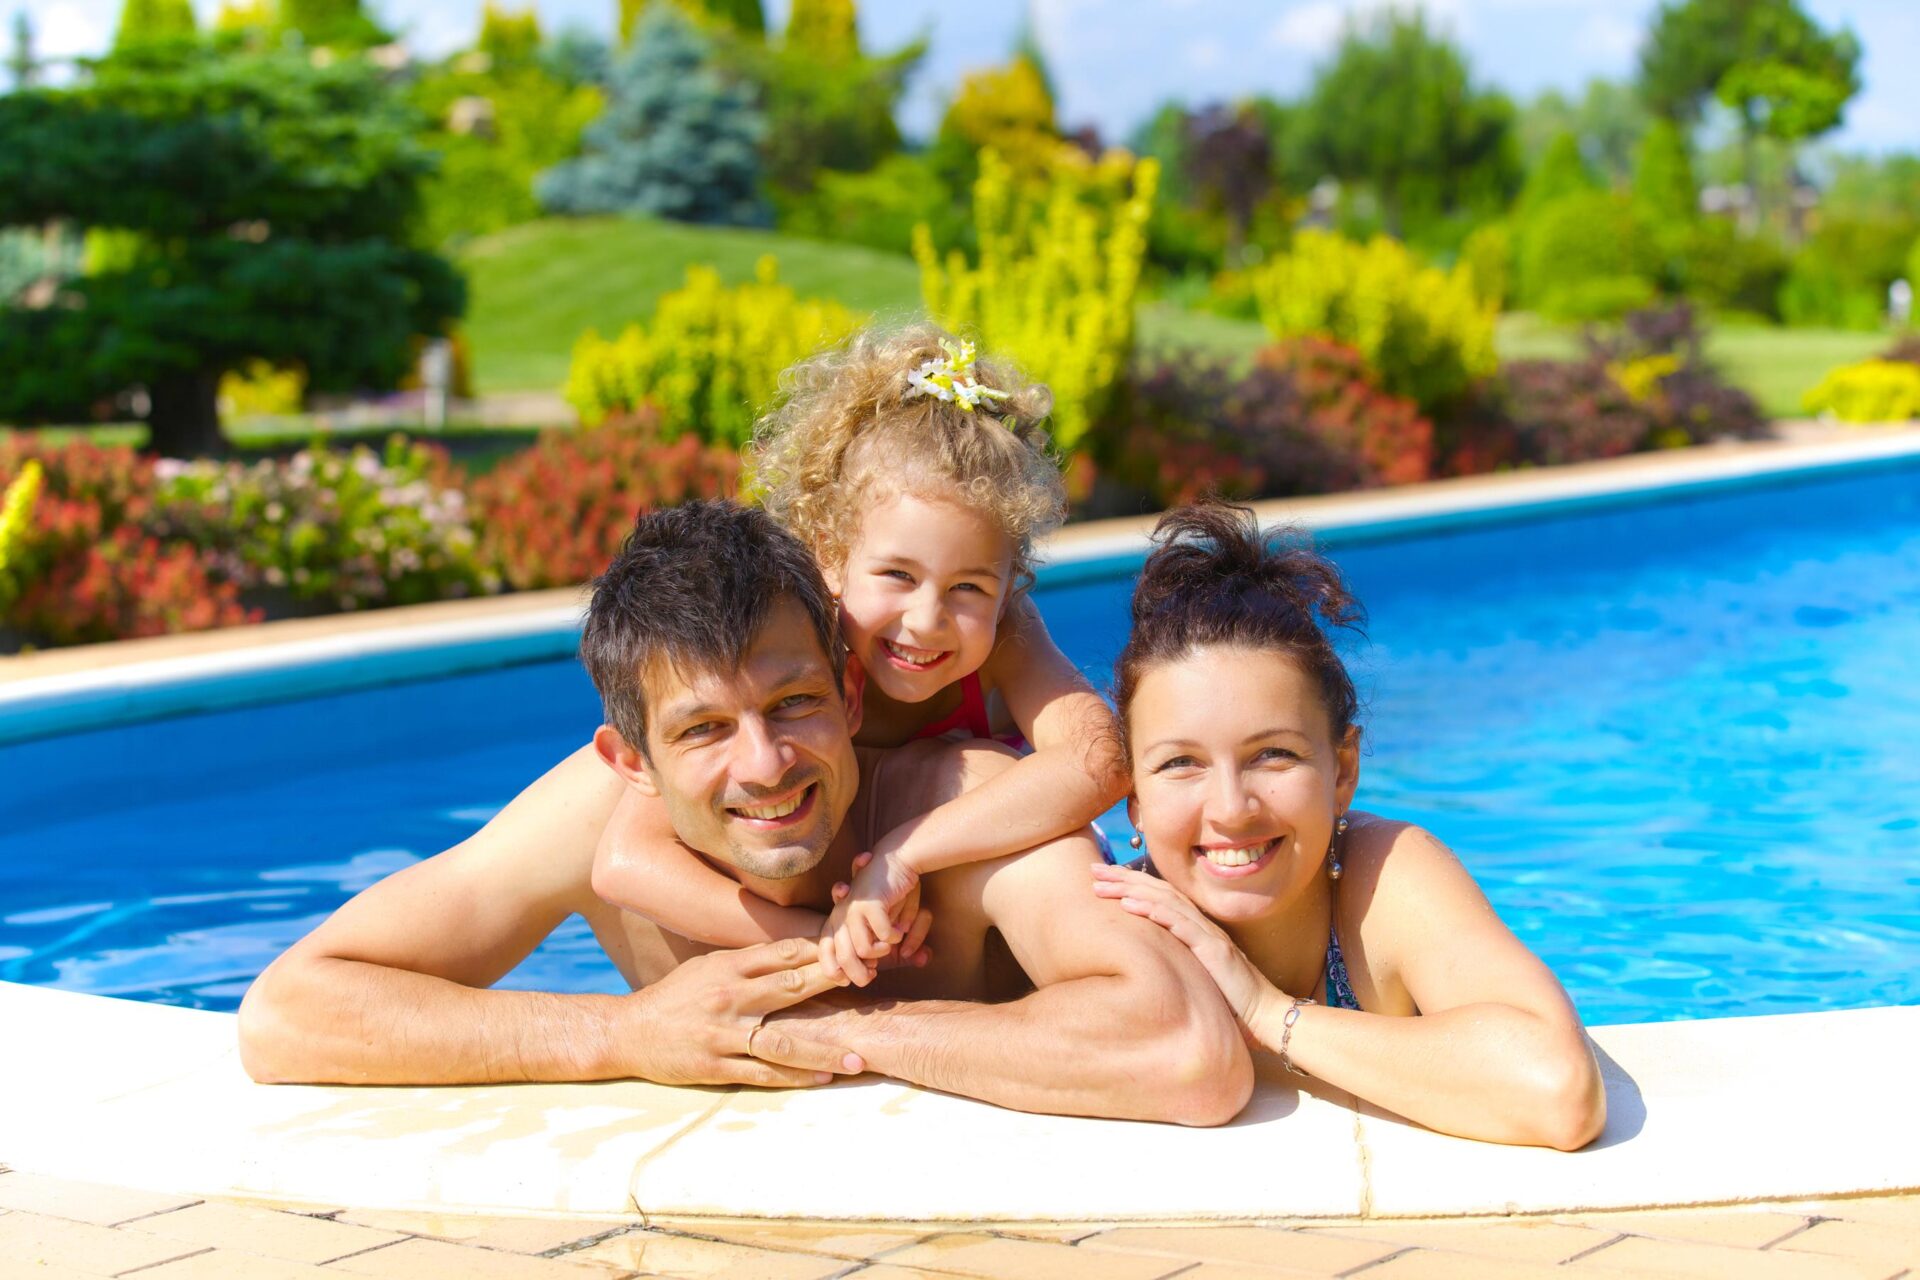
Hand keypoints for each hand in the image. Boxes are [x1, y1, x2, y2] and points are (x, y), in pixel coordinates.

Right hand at [619, 937, 865, 1087]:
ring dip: (822, 1051)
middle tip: (870, 986)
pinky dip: (794, 1077)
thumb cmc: (676, 996)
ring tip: (857, 1059)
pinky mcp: (715, 1067)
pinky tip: (821, 1079)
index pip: (783, 955)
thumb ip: (750, 962)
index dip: (821, 953)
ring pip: (781, 1043)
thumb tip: (798, 953)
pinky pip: (761, 1074)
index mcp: (728, 968)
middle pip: (789, 990)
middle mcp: (728, 999)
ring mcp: (722, 1035)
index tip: (856, 951)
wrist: (628, 1032)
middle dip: (832, 986)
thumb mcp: (709, 967)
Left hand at [819, 850, 924, 987]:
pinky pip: (883, 935)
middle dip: (860, 974)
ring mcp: (854, 908)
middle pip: (844, 958)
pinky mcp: (870, 903)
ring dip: (881, 953)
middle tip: (874, 974)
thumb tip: (869, 972)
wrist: (896, 859)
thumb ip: (868, 943)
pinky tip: (899, 931)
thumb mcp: (872, 922)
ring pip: (863, 949)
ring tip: (889, 945)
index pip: (825, 952)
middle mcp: (840, 914)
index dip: (834, 971)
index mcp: (836, 919)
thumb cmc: (885, 893)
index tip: (849, 981)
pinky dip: (893, 938)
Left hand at [1090, 863, 1284, 1034]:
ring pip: (1167, 903)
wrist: (1267, 1018)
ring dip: (1133, 891)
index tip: (1101, 876)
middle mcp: (1202, 926)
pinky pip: (1184, 928)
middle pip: (1159, 892)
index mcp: (1196, 929)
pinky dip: (1158, 914)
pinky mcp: (1216, 953)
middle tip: (1093, 869)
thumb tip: (1140, 961)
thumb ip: (1174, 962)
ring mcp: (1210, 936)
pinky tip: (1133, 907)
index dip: (1130, 883)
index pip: (1159, 897)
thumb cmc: (1231, 1003)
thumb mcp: (1194, 976)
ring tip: (1105, 885)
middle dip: (1124, 878)